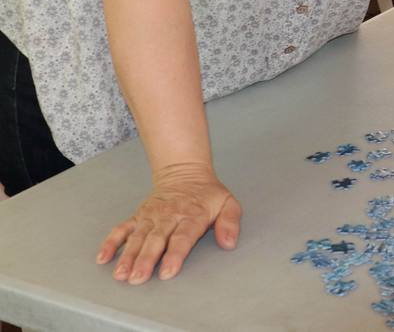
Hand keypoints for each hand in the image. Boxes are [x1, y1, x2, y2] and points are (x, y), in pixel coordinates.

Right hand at [96, 163, 239, 283]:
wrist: (185, 173)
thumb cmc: (208, 194)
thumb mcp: (228, 203)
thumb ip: (230, 223)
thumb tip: (229, 243)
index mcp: (192, 215)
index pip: (182, 237)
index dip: (175, 255)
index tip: (168, 272)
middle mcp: (169, 217)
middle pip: (156, 240)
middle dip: (146, 260)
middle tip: (138, 278)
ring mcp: (151, 216)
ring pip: (138, 237)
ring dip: (128, 256)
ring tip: (121, 274)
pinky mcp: (138, 216)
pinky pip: (122, 229)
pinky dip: (111, 242)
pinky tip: (103, 257)